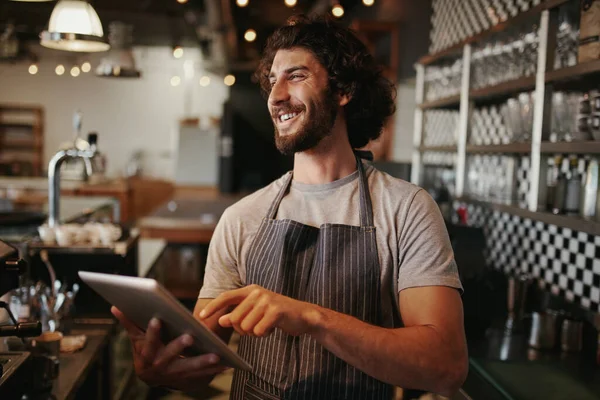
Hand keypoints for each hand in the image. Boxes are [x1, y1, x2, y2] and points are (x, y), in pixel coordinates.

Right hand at [111, 307, 227, 390]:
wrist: (152, 377)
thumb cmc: (145, 350)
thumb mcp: (137, 338)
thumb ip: (129, 323)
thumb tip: (115, 305)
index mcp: (146, 355)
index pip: (148, 342)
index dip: (151, 332)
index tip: (157, 318)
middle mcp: (159, 367)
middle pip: (168, 357)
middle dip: (178, 347)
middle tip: (189, 336)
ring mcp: (173, 376)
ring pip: (188, 369)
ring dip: (202, 363)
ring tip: (215, 355)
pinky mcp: (187, 380)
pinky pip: (202, 376)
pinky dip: (214, 371)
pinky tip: (226, 364)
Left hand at [199, 285, 320, 336]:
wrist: (303, 315)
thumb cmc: (276, 315)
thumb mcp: (255, 312)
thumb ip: (238, 314)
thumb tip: (221, 320)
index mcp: (250, 290)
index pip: (226, 297)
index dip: (212, 307)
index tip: (200, 317)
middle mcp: (257, 292)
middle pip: (235, 319)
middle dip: (243, 329)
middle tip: (256, 327)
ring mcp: (267, 300)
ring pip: (246, 327)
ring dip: (255, 332)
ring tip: (266, 325)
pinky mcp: (276, 310)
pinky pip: (259, 331)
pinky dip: (264, 334)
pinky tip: (272, 328)